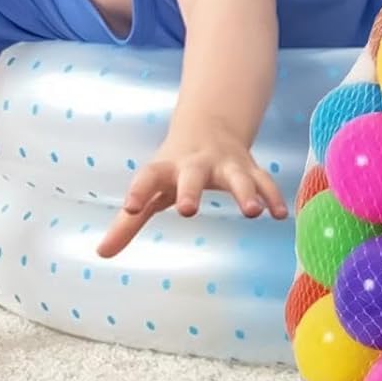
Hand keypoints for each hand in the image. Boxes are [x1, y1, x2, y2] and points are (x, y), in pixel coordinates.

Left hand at [97, 124, 287, 257]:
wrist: (209, 126)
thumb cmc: (174, 168)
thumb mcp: (151, 190)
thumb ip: (128, 223)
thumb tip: (101, 253)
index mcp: (167, 169)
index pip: (148, 177)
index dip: (138, 190)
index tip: (130, 207)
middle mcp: (196, 164)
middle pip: (193, 176)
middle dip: (191, 191)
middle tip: (188, 211)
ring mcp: (226, 164)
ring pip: (236, 176)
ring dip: (245, 192)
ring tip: (251, 213)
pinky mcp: (249, 168)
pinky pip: (264, 181)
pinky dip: (273, 196)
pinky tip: (280, 215)